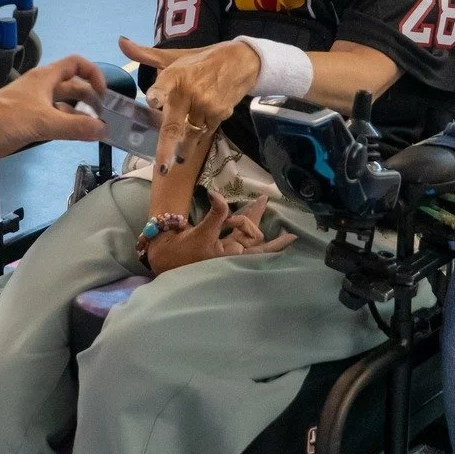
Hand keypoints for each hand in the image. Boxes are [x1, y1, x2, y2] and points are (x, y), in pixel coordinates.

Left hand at [0, 55, 105, 158]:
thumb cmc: (3, 118)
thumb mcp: (43, 122)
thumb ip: (74, 126)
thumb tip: (102, 129)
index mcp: (47, 78)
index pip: (77, 64)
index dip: (94, 74)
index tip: (104, 94)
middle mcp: (43, 88)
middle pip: (74, 86)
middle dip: (90, 99)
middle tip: (105, 117)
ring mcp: (36, 104)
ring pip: (64, 105)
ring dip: (80, 115)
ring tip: (95, 130)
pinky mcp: (29, 120)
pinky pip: (54, 120)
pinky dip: (66, 126)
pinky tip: (74, 138)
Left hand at [119, 36, 262, 172]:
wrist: (240, 62)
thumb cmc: (199, 61)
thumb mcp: (173, 57)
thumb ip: (145, 55)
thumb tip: (120, 41)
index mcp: (175, 75)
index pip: (165, 84)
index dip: (158, 93)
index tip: (153, 101)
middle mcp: (190, 91)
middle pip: (175, 125)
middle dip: (167, 149)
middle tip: (162, 168)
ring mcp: (206, 105)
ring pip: (190, 134)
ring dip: (184, 148)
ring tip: (179, 159)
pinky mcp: (220, 114)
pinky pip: (205, 132)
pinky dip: (199, 136)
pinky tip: (196, 137)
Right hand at [144, 192, 294, 274]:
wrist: (162, 258)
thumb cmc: (183, 252)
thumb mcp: (201, 233)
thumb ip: (215, 214)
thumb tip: (219, 195)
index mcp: (232, 258)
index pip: (258, 247)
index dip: (275, 243)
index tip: (292, 237)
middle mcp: (231, 255)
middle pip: (252, 236)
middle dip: (257, 219)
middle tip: (265, 202)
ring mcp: (224, 249)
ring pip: (242, 231)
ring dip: (249, 216)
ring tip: (259, 202)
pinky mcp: (216, 244)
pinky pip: (231, 230)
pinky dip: (236, 219)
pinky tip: (243, 210)